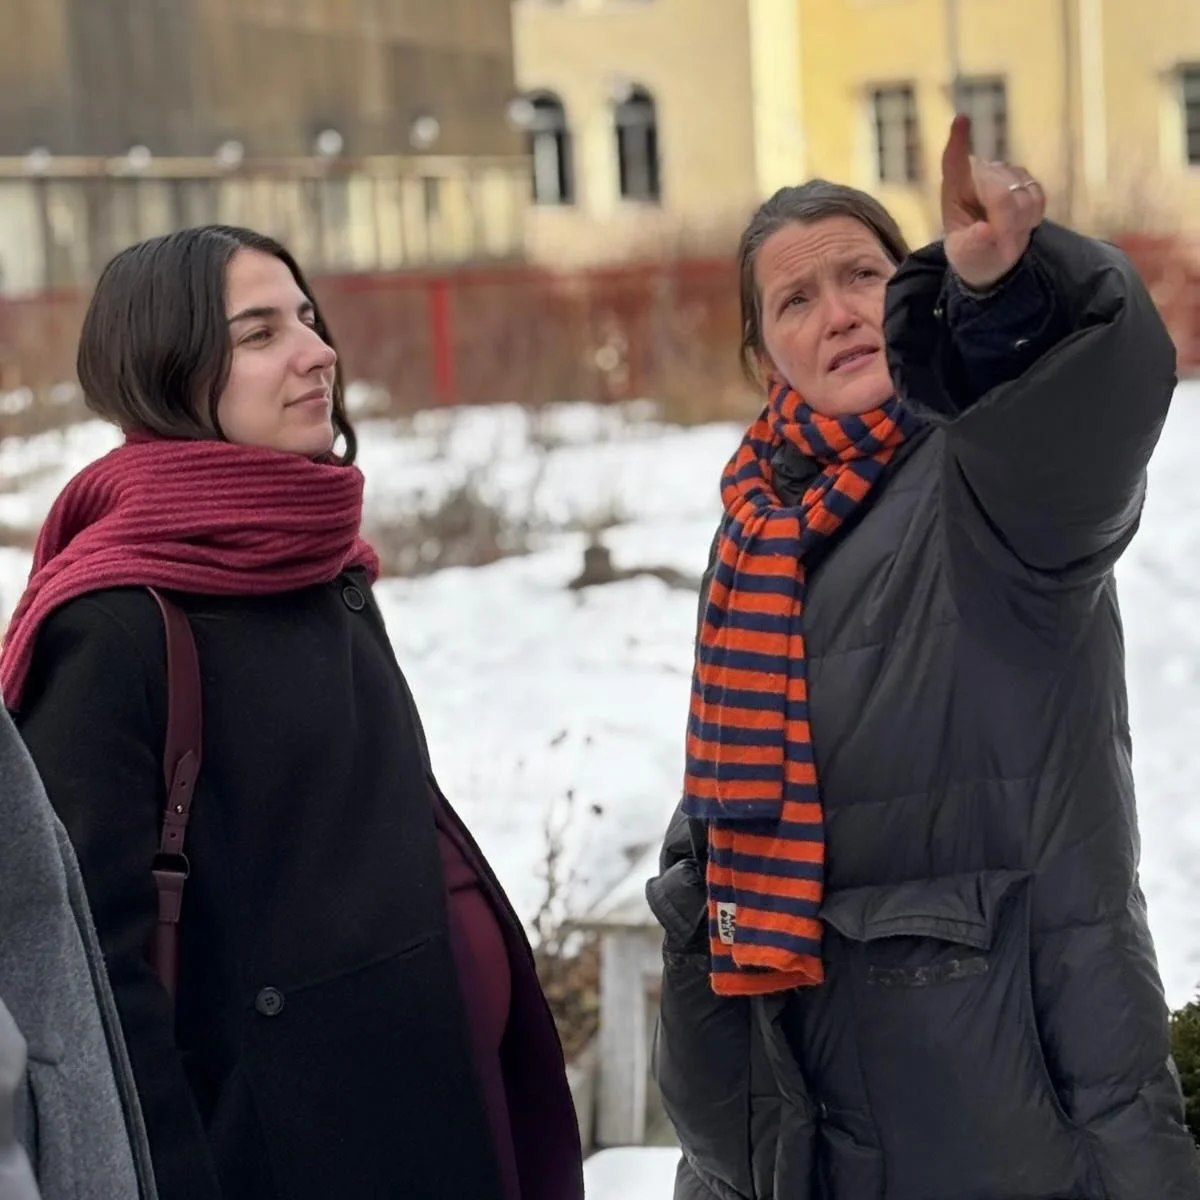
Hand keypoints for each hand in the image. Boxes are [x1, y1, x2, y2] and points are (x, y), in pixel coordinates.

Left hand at [940, 114, 1044, 290]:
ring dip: (1019, 223)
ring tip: (1006, 236)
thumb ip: (973, 244)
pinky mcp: (1026, 179)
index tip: (960, 120)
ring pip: (1023, 196)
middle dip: (1006, 223)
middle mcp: (979, 174)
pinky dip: (1032, 217)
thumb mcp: (965, 256)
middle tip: (1003, 246)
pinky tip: (1020, 224)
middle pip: (1000, 192)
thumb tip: (985, 230)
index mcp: (955, 190)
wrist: (993, 257)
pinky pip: (1038, 197)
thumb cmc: (971, 253)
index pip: (954, 162)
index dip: (958, 142)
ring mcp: (1005, 173)